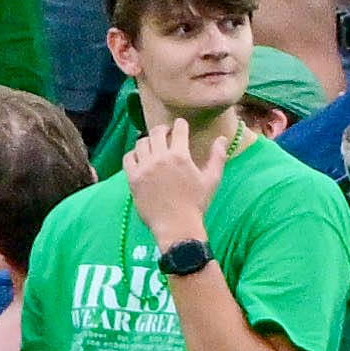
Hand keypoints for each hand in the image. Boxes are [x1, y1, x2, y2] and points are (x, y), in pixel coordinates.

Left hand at [123, 102, 219, 248]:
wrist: (176, 226)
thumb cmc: (196, 204)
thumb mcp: (212, 180)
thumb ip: (217, 157)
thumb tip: (221, 138)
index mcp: (180, 156)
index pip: (178, 129)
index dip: (180, 124)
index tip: (180, 126)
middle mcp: (160, 159)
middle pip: (156, 132)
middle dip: (163, 129)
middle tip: (166, 133)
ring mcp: (144, 168)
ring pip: (141, 143)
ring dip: (148, 141)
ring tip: (153, 146)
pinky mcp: (133, 179)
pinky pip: (128, 158)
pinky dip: (133, 155)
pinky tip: (139, 158)